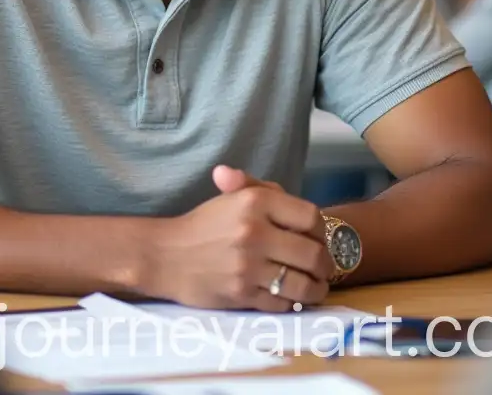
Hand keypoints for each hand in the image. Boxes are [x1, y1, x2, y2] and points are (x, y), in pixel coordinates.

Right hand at [148, 166, 332, 311]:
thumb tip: (283, 191)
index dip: (321, 231)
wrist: (166, 254)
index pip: (311, 217)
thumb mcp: (230, 196)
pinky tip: (290, 297)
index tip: (317, 238)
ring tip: (315, 287)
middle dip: (325, 265)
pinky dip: (292, 303)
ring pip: (303, 285)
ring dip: (316, 289)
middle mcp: (254, 231)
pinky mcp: (242, 294)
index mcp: (255, 201)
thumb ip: (261, 188)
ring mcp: (248, 266)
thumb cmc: (203, 225)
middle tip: (323, 268)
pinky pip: (283, 304)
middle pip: (313, 255)